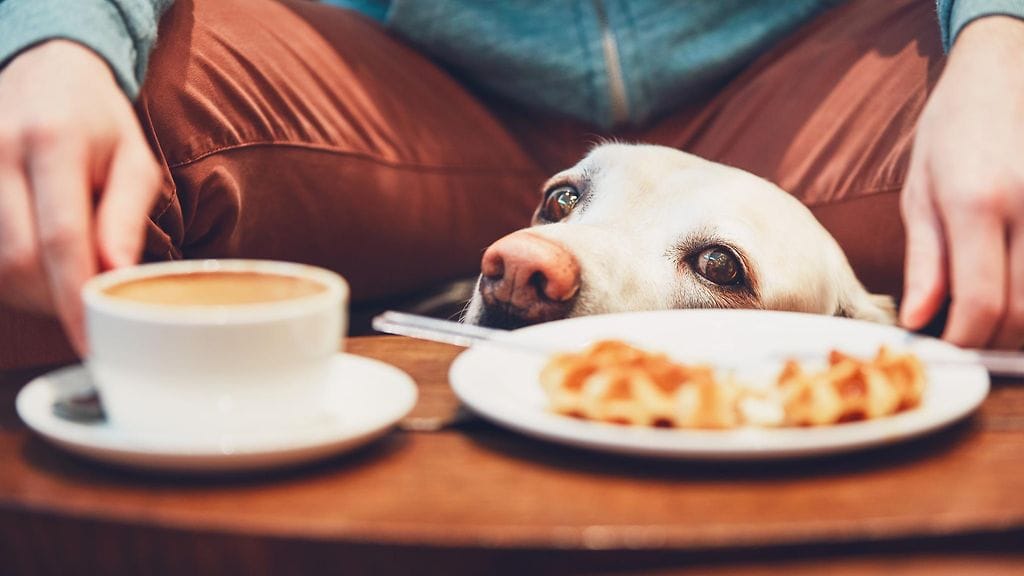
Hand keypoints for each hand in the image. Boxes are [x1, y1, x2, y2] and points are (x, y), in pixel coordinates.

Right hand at [0, 40, 161, 353]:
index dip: (74, 298)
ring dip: (30, 292)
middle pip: (16, 260)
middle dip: (54, 301)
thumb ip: (126, 217)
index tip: (92, 340)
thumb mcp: (133, 160)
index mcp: (53, 142)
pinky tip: (37, 266)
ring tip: (65, 280)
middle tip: (87, 310)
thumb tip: (116, 276)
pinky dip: (8, 275)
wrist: (44, 68)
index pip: (61, 239)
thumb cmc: (98, 122)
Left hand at [900, 16, 1023, 348]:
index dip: (965, 339)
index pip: (981, 301)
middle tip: (967, 343)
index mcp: (977, 202)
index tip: (946, 349)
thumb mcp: (920, 193)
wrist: (1004, 72)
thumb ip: (925, 261)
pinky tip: (1014, 290)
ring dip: (1022, 325)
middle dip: (994, 340)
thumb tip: (919, 319)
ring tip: (989, 322)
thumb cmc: (952, 130)